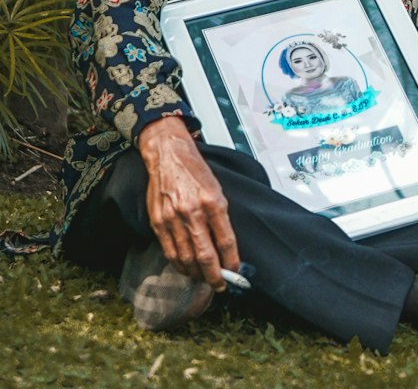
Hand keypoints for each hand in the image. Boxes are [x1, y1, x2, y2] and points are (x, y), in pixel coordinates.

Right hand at [137, 117, 239, 290]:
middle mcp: (192, 212)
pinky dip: (179, 265)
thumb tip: (226, 247)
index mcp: (212, 201)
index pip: (225, 241)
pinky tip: (186, 269)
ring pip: (186, 258)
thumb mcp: (217, 189)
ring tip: (205, 280)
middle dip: (215, 276)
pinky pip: (169, 252)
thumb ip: (221, 217)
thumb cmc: (195, 171)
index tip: (235, 273)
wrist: (168, 155)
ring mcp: (173, 219)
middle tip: (221, 285)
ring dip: (197, 274)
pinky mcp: (158, 223)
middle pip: (205, 256)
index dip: (231, 262)